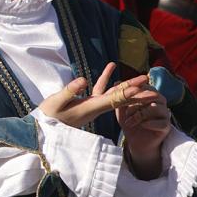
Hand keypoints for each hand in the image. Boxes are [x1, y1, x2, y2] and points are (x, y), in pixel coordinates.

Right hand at [38, 63, 154, 128]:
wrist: (45, 129)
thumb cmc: (49, 116)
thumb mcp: (56, 102)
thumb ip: (70, 91)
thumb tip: (84, 79)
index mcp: (90, 107)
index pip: (113, 100)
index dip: (127, 93)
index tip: (140, 87)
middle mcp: (96, 107)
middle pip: (120, 99)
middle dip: (136, 91)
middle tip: (151, 83)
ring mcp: (93, 105)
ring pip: (115, 95)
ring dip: (127, 85)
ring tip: (140, 76)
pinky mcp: (88, 102)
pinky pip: (102, 90)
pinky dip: (107, 79)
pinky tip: (111, 67)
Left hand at [118, 91, 170, 179]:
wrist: (135, 141)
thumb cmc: (129, 121)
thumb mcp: (121, 109)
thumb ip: (120, 96)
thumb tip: (116, 82)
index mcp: (150, 94)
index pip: (145, 86)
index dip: (134, 92)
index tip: (123, 99)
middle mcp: (160, 102)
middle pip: (153, 95)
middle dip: (137, 102)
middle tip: (126, 112)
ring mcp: (165, 114)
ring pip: (156, 108)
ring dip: (140, 114)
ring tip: (130, 121)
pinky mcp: (166, 126)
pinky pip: (162, 122)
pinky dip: (149, 123)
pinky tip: (141, 125)